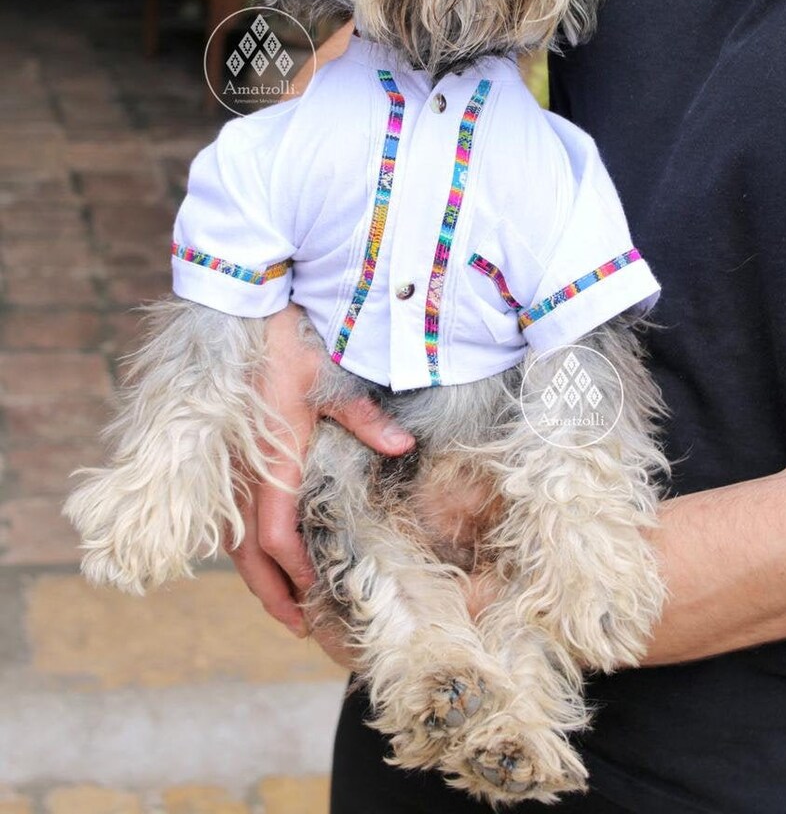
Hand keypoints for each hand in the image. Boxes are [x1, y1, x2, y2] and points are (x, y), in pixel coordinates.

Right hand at [228, 302, 413, 636]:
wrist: (244, 314)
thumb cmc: (289, 346)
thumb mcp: (330, 381)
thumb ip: (365, 419)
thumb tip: (402, 450)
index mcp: (272, 460)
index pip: (274, 536)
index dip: (292, 573)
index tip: (315, 596)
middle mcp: (245, 473)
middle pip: (248, 553)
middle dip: (271, 594)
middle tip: (299, 627)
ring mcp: (231, 468)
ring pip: (234, 540)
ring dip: (257, 576)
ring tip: (284, 605)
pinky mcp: (228, 460)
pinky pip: (231, 518)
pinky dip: (246, 549)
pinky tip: (266, 560)